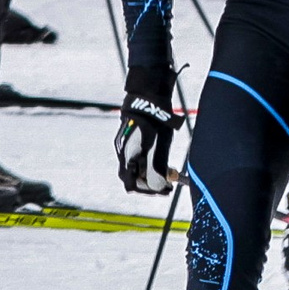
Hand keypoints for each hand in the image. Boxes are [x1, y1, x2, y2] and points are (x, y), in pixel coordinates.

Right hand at [116, 71, 178, 194]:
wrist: (148, 97)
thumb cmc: (156, 121)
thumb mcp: (161, 146)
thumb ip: (158, 168)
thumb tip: (161, 186)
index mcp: (128, 155)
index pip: (131, 185)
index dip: (148, 191)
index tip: (165, 192)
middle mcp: (122, 151)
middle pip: (131, 178)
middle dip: (149, 184)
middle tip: (167, 185)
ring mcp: (123, 144)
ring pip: (133, 168)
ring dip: (148, 174)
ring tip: (165, 172)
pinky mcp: (127, 139)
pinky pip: (134, 158)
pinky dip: (145, 163)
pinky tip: (158, 160)